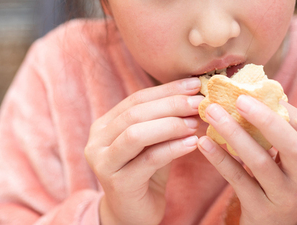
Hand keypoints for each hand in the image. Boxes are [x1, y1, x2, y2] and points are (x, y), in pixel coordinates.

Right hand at [85, 78, 203, 224]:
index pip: (136, 99)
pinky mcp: (118, 184)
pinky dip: (173, 148)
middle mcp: (97, 141)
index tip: (194, 84)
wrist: (132, 215)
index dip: (166, 90)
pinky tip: (193, 143)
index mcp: (104, 125)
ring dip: (170, 125)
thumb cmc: (145, 174)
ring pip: (137, 134)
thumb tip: (194, 93)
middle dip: (170, 105)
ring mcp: (104, 163)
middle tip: (199, 102)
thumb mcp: (153, 142)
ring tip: (195, 123)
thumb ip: (164, 120)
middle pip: (135, 114)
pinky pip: (148, 160)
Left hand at [198, 96, 296, 224]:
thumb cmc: (272, 184)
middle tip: (238, 99)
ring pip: (260, 163)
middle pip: (291, 146)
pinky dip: (220, 159)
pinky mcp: (260, 210)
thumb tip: (249, 91)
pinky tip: (203, 142)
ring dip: (235, 134)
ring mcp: (282, 196)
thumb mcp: (282, 162)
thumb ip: (271, 133)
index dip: (279, 105)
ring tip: (213, 114)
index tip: (253, 90)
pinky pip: (238, 180)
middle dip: (265, 120)